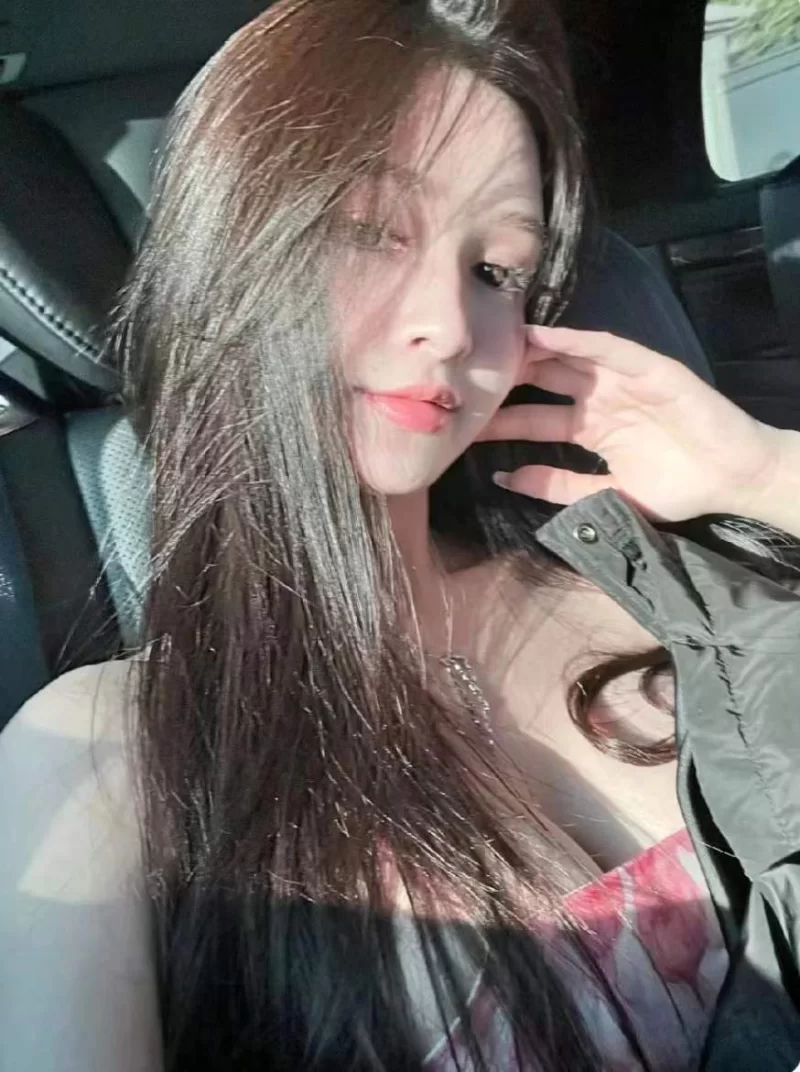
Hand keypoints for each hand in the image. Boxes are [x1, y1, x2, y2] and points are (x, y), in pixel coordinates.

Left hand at [479, 325, 785, 523]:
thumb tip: (506, 479)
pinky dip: (577, 340)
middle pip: (544, 382)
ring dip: (534, 351)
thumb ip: (558, 485)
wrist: (731, 481)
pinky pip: (608, 349)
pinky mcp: (650, 369)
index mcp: (590, 428)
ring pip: (570, 360)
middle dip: (509, 378)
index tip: (466, 422)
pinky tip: (545, 336)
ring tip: (496, 344)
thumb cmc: (675, 489)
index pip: (535, 420)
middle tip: (469, 376)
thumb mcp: (604, 494)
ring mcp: (624, 382)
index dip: (503, 420)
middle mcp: (601, 399)